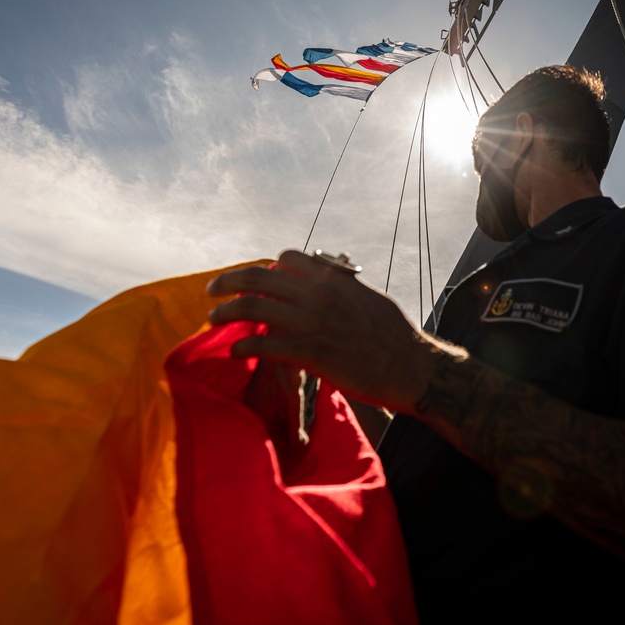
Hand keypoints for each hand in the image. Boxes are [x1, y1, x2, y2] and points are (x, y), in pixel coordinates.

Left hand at [207, 250, 434, 411]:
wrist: (412, 367)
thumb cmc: (395, 336)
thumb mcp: (368, 298)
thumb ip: (342, 287)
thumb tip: (329, 278)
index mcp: (333, 279)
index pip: (287, 258)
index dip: (266, 267)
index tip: (255, 281)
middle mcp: (319, 294)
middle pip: (259, 277)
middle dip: (227, 282)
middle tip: (211, 290)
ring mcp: (313, 323)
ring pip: (254, 307)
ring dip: (226, 313)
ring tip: (213, 320)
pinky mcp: (311, 353)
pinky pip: (265, 344)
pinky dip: (244, 346)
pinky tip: (235, 351)